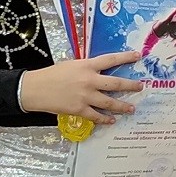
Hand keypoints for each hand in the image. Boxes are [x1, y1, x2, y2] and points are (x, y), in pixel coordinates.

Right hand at [19, 51, 143, 124]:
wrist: (35, 89)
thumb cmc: (52, 74)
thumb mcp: (72, 65)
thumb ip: (87, 68)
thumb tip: (100, 70)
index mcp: (87, 65)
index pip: (111, 60)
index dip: (125, 57)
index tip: (138, 56)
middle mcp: (89, 80)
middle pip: (115, 83)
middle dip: (130, 86)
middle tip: (141, 87)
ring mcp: (85, 96)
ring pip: (109, 102)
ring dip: (122, 106)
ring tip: (131, 108)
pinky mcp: (78, 109)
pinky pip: (96, 116)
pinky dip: (105, 119)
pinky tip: (112, 120)